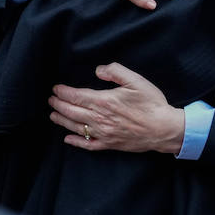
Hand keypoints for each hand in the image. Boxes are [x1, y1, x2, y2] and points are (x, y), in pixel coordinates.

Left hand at [49, 63, 184, 153]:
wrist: (163, 129)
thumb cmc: (151, 103)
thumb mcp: (136, 80)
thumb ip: (115, 71)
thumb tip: (98, 70)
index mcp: (104, 101)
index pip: (76, 96)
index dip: (63, 92)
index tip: (55, 89)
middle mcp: (100, 119)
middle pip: (72, 112)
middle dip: (58, 105)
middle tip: (51, 100)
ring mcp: (103, 133)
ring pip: (76, 127)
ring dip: (62, 121)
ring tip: (53, 115)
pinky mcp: (109, 144)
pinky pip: (88, 145)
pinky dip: (76, 141)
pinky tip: (68, 139)